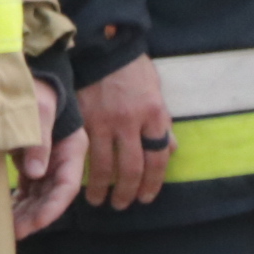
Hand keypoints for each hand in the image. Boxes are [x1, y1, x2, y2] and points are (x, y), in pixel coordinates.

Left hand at [12, 77, 86, 238]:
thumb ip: (39, 141)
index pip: (67, 186)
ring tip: (7, 229)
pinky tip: (5, 213)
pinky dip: (18, 201)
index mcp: (72, 149)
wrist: (31, 78)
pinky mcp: (32, 161)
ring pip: (39, 195)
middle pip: (52, 196)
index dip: (53, 207)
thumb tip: (35, 173)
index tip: (36, 224)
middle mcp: (63, 159)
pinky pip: (28, 188)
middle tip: (14, 233)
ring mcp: (48, 161)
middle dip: (35, 216)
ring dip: (25, 212)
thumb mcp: (39, 111)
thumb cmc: (37, 91)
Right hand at [76, 54, 171, 211]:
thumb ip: (162, 124)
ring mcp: (104, 122)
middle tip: (124, 204)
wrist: (102, 48)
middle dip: (129, 191)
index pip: (159, 158)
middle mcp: (131, 122)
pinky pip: (86, 151)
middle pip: (133, 167)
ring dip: (102, 187)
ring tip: (99, 200)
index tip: (147, 196)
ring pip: (105, 165)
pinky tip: (81, 180)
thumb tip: (171, 149)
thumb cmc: (132, 70)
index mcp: (155, 115)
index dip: (154, 182)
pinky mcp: (82, 120)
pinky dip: (84, 169)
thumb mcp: (156, 93)